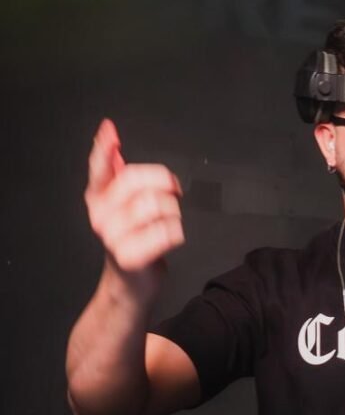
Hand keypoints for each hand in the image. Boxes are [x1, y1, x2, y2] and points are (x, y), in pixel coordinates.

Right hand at [85, 119, 183, 285]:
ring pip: (155, 205)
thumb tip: (110, 138)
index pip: (98, 169)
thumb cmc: (132, 240)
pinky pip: (165, 232)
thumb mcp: (122, 205)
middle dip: (164, 182)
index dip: (103, 148)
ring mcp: (112, 237)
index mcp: (98, 200)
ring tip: (168, 221)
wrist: (130, 284)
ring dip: (173, 211)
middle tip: (173, 190)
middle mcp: (101, 216)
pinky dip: (175, 233)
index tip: (110, 131)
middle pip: (135, 180)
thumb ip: (115, 172)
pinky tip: (169, 238)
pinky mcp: (129, 256)